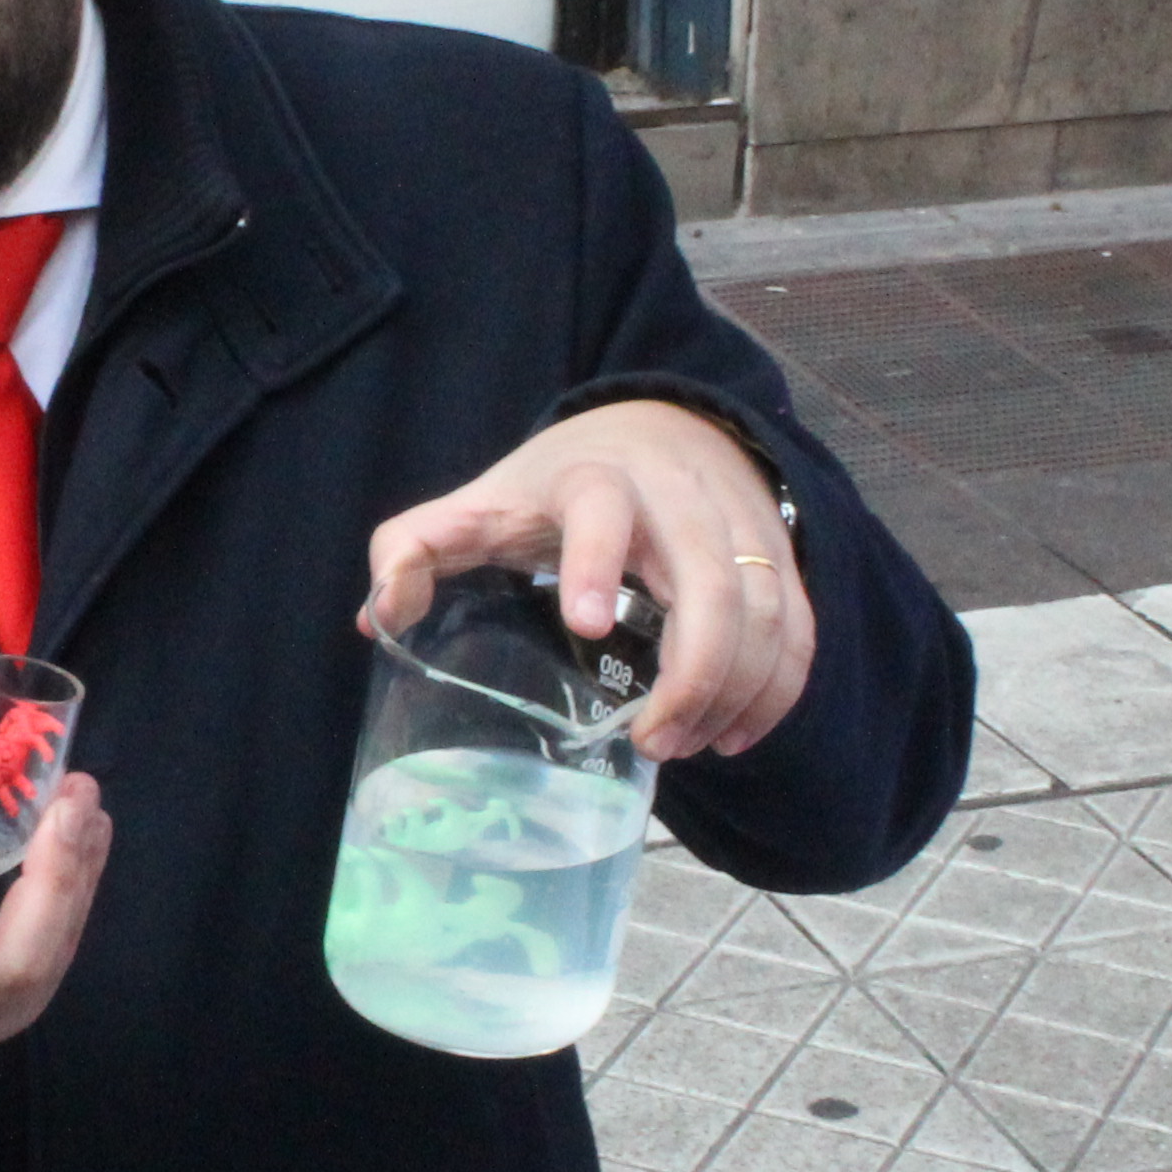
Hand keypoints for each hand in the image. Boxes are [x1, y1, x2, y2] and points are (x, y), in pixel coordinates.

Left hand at [360, 398, 811, 758]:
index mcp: (596, 479)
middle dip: (692, 673)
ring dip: (733, 692)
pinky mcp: (778, 553)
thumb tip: (376, 618)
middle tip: (651, 741)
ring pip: (764, 612)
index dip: (595, 561)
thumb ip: (414, 549)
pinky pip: (796, 625)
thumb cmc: (558, 482)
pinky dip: (776, 688)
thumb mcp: (481, 504)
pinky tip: (735, 734)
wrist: (660, 424)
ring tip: (683, 747)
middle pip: (713, 581)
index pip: (602, 510)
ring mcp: (738, 524)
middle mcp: (678, 497)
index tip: (584, 624)